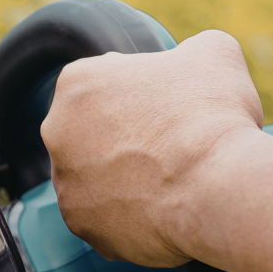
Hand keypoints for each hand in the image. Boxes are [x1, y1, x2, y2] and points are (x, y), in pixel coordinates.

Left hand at [40, 30, 263, 265]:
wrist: (215, 188)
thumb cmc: (211, 116)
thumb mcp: (214, 54)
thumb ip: (189, 49)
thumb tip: (190, 60)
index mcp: (77, 82)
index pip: (104, 84)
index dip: (140, 96)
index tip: (166, 109)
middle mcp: (57, 131)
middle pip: (92, 132)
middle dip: (125, 138)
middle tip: (169, 146)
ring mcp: (63, 181)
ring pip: (94, 176)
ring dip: (123, 178)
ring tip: (170, 181)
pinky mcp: (77, 222)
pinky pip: (101, 216)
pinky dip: (126, 215)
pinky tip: (161, 209)